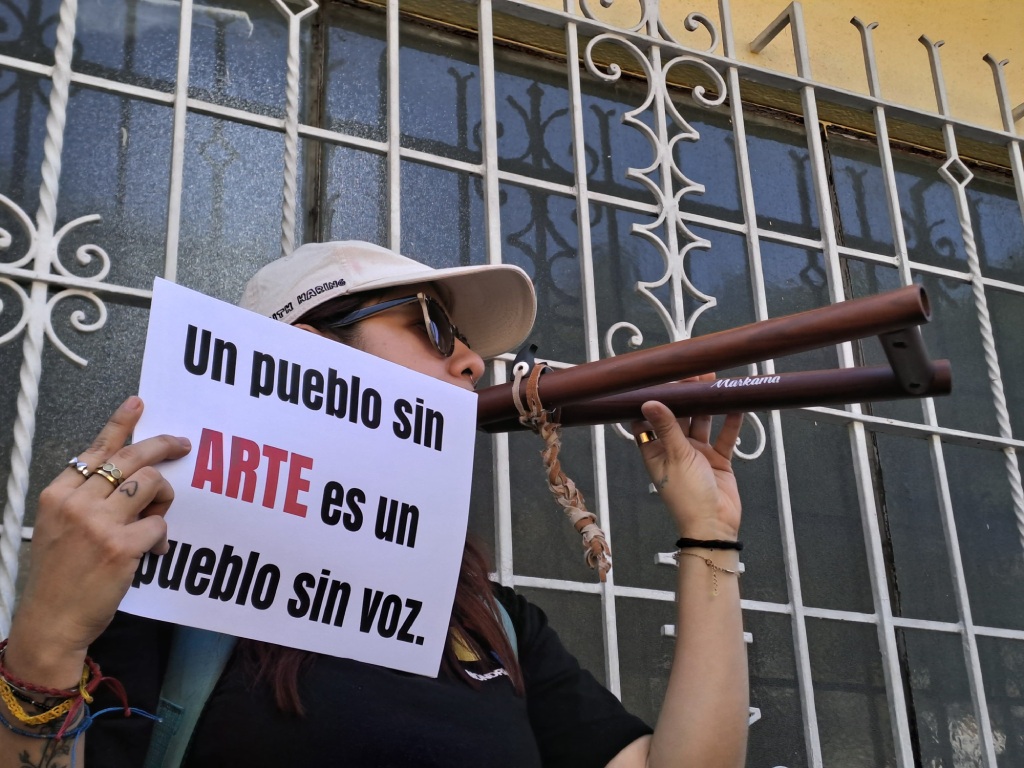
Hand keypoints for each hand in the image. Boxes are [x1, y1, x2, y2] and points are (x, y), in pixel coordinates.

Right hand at [7, 396, 190, 683]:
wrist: (51, 622)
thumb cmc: (59, 578)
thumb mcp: (60, 528)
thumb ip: (87, 499)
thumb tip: (130, 476)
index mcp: (57, 495)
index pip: (95, 448)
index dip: (120, 423)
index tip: (139, 403)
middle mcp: (76, 503)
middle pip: (130, 458)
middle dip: (162, 445)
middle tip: (182, 444)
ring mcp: (98, 524)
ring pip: (151, 483)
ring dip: (164, 498)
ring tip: (157, 518)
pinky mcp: (121, 546)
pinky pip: (159, 523)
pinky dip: (162, 535)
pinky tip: (154, 551)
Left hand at [631, 380, 742, 540]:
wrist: (715, 525)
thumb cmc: (687, 497)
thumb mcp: (676, 457)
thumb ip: (667, 427)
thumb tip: (648, 402)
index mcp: (656, 450)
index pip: (649, 420)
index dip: (653, 400)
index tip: (659, 379)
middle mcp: (675, 449)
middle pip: (678, 417)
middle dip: (686, 396)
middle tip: (694, 373)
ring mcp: (697, 454)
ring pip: (702, 423)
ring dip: (707, 405)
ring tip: (714, 382)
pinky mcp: (717, 459)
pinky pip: (724, 437)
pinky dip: (730, 423)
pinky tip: (736, 405)